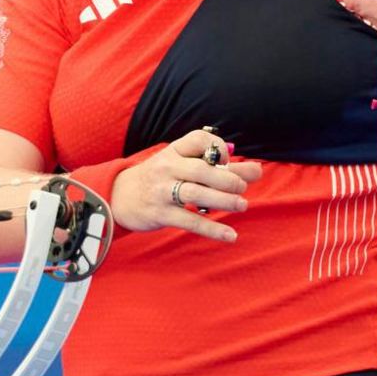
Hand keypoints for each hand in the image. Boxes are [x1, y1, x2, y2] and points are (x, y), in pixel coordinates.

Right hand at [109, 128, 261, 242]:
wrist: (119, 197)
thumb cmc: (160, 179)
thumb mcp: (181, 165)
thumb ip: (220, 167)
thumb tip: (257, 170)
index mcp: (174, 151)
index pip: (199, 140)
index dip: (218, 147)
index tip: (228, 160)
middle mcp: (167, 168)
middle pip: (202, 169)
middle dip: (227, 178)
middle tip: (242, 187)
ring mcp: (162, 191)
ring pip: (196, 193)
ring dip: (223, 200)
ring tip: (242, 205)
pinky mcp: (160, 214)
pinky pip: (189, 221)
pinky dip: (212, 229)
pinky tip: (230, 235)